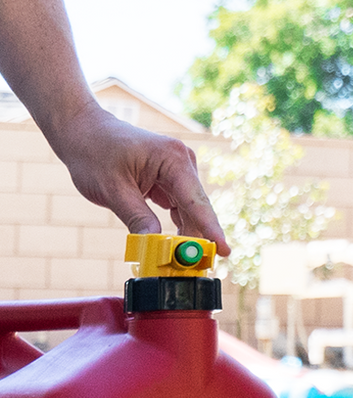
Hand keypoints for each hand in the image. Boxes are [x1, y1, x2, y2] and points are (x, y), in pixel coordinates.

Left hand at [50, 104, 230, 254]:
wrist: (83, 131)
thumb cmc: (94, 153)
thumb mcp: (112, 190)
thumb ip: (137, 218)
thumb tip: (156, 247)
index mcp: (173, 159)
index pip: (196, 201)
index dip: (211, 229)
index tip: (224, 250)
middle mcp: (183, 162)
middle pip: (197, 208)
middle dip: (198, 237)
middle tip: (194, 266)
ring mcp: (179, 169)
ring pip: (190, 209)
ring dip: (187, 233)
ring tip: (181, 259)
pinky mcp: (171, 177)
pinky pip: (180, 206)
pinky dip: (178, 224)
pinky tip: (175, 243)